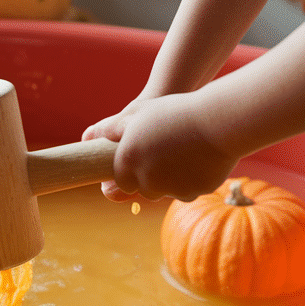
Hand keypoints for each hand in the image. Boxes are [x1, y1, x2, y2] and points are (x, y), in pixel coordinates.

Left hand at [83, 93, 239, 201]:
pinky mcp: (194, 193)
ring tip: (183, 153)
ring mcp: (171, 190)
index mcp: (128, 162)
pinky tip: (198, 160)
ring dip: (171, 180)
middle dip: (151, 177)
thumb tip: (87, 137)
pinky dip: (192, 180)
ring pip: (168, 191)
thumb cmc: (173, 112)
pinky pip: (189, 191)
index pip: (120, 181)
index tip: (139, 160)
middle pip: (144, 189)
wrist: (217, 120)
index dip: (129, 172)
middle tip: (163, 154)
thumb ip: (111, 129)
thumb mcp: (138, 113)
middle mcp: (146, 181)